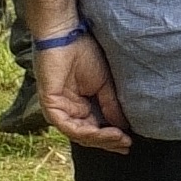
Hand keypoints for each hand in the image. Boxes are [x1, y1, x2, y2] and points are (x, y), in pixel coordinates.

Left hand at [37, 37, 126, 151]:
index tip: (129, 142)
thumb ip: (111, 106)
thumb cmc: (84, 52)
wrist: (67, 35)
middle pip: (88, 136)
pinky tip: (108, 132)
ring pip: (80, 135)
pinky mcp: (51, 106)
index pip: (94, 129)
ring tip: (121, 138)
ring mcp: (58, 110)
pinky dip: (90, 133)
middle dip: (108, 142)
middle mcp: (68, 110)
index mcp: (79, 105)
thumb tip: (125, 127)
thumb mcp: (105, 84)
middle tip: (127, 145)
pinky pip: (70, 128)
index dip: (111, 138)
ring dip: (102, 139)